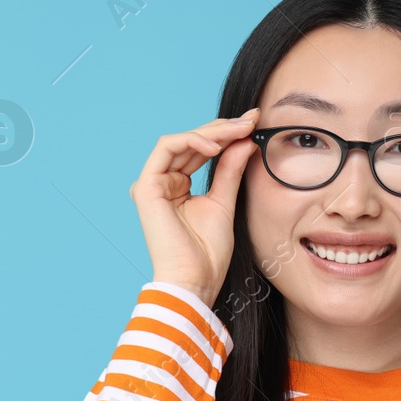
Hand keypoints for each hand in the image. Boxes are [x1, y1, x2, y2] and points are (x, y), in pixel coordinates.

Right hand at [129, 108, 260, 306]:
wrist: (195, 281)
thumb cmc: (208, 253)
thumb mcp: (225, 202)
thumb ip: (230, 170)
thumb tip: (245, 140)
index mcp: (176, 187)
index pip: (200, 151)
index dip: (226, 135)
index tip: (254, 124)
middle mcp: (161, 182)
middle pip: (191, 142)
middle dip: (223, 128)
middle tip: (251, 119)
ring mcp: (152, 183)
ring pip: (181, 140)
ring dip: (212, 131)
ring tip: (240, 130)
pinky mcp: (146, 186)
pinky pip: (168, 147)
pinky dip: (193, 141)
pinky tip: (217, 145)